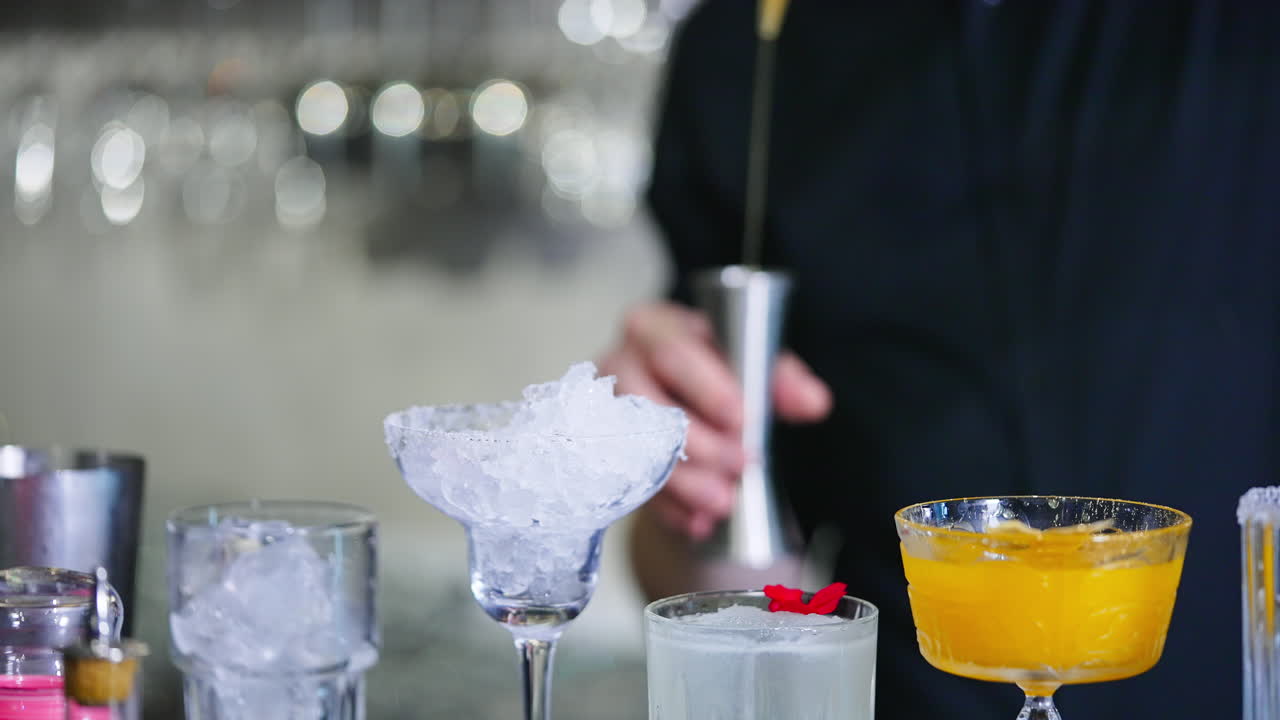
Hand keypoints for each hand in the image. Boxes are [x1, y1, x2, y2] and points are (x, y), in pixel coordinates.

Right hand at [599, 301, 831, 539]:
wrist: (679, 398)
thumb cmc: (713, 370)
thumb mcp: (750, 363)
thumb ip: (781, 380)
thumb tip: (814, 403)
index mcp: (654, 328)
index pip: (673, 353)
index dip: (707, 388)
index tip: (742, 420)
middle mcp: (619, 363)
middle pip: (647, 403)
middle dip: (699, 441)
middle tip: (742, 466)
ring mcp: (604, 411)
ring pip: (635, 449)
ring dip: (683, 481)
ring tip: (723, 503)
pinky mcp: (602, 454)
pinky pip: (629, 484)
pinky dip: (668, 508)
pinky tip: (697, 522)